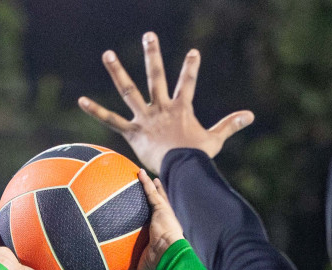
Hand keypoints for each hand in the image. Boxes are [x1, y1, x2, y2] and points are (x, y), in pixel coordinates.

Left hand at [78, 32, 253, 172]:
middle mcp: (161, 108)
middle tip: (148, 35)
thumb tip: (250, 115)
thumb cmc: (197, 158)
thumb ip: (230, 125)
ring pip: (129, 91)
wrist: (181, 171)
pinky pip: (111, 121)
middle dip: (152, 55)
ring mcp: (145, 118)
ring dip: (117, 72)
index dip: (191, 67)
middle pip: (155, 77)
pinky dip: (96, 111)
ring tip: (107, 54)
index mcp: (180, 108)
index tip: (193, 52)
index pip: (187, 82)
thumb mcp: (215, 139)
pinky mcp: (132, 132)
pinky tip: (81, 101)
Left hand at [113, 169, 184, 269]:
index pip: (154, 230)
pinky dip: (145, 182)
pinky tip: (138, 172)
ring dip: (150, 187)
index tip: (147, 220)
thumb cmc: (158, 267)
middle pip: (158, 210)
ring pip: (156, 198)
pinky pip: (151, 192)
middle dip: (155, 200)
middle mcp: (163, 225)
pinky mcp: (162, 209)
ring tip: (143, 176)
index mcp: (160, 240)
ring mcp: (164, 216)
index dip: (151, 224)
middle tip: (149, 191)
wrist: (169, 255)